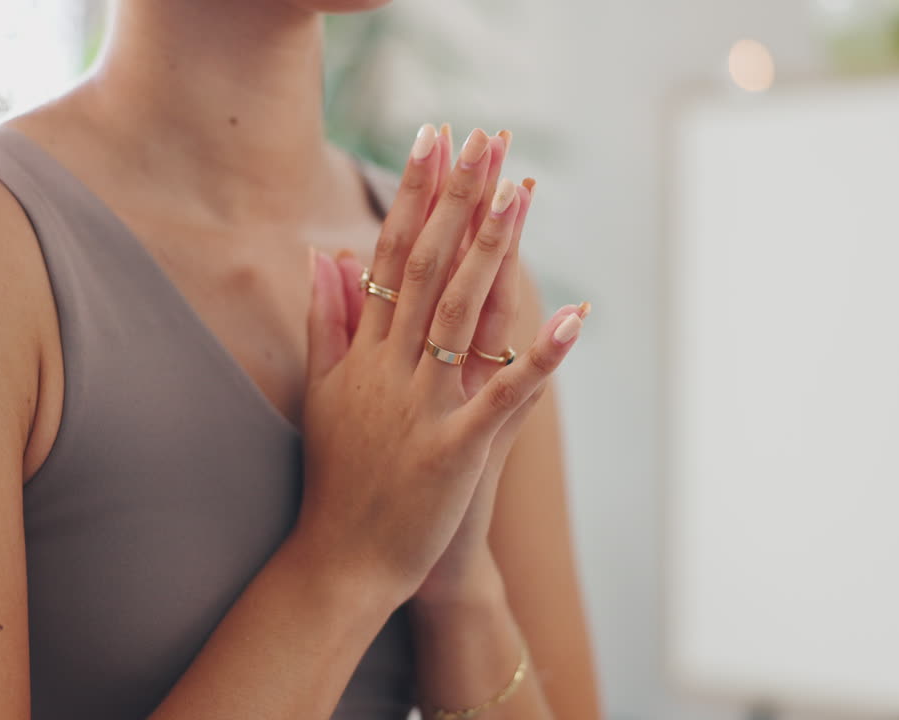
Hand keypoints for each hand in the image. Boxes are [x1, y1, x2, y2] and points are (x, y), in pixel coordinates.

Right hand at [295, 125, 584, 603]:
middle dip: (458, 200)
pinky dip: (539, 357)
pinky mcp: (455, 448)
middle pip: (427, 269)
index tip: (434, 140)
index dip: (413, 196)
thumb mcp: (324, 392)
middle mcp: (389, 367)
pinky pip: (504, 395)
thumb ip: (326, 322)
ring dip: (492, 252)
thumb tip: (326, 254)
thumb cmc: (340, 477)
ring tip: (520, 194)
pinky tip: (574, 316)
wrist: (342, 560)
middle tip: (485, 139)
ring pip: (461, 315)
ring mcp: (422, 406)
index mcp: (363, 352)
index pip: (389, 255)